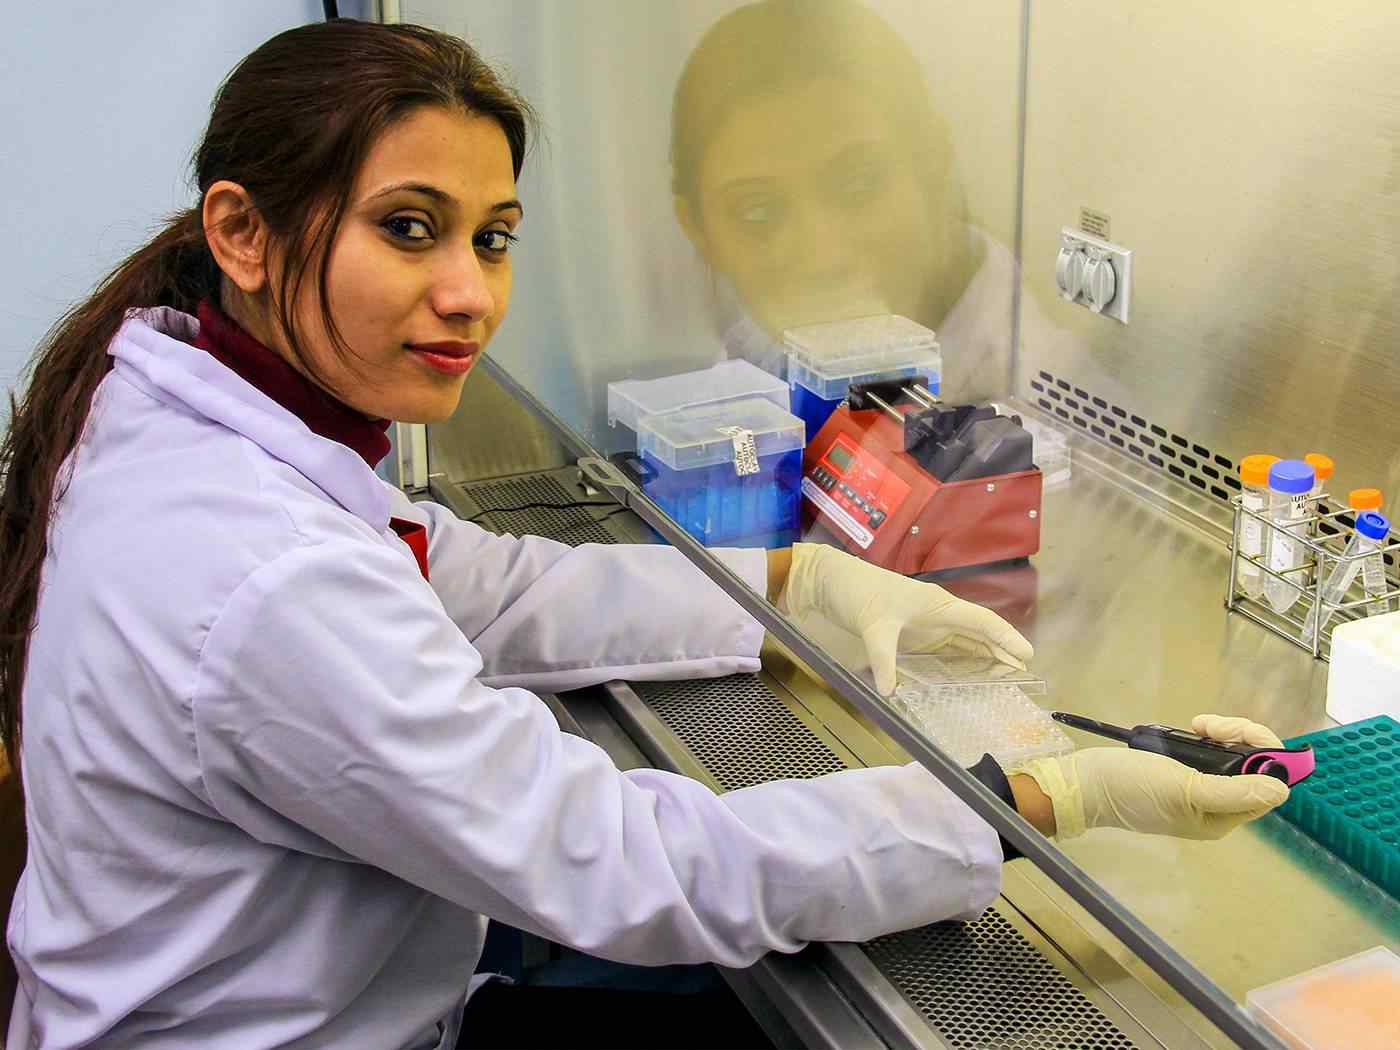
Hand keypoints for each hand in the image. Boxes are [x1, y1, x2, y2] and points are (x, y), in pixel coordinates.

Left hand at [776, 543, 1032, 694]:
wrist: (832, 581)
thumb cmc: (858, 593)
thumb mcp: (872, 626)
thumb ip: (882, 658)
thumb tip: (889, 691)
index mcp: (939, 606)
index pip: (981, 622)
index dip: (1005, 638)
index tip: (1026, 655)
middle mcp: (940, 614)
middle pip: (980, 634)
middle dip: (1002, 652)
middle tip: (1023, 677)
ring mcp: (929, 624)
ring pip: (967, 642)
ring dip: (986, 658)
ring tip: (1006, 680)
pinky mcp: (916, 633)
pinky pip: (947, 649)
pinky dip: (963, 662)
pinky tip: (970, 677)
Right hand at [1016, 714, 1289, 839]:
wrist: (1083, 782)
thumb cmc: (1132, 789)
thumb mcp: (1185, 790)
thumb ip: (1235, 792)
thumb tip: (1284, 790)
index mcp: (1222, 818)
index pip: (1267, 785)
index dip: (1265, 756)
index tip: (1239, 734)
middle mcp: (1216, 805)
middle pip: (1254, 767)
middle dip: (1240, 738)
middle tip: (1208, 726)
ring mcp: (1198, 787)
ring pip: (1235, 755)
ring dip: (1223, 733)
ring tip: (1198, 725)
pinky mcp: (1181, 771)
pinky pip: (1213, 751)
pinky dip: (1208, 737)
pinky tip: (1193, 729)